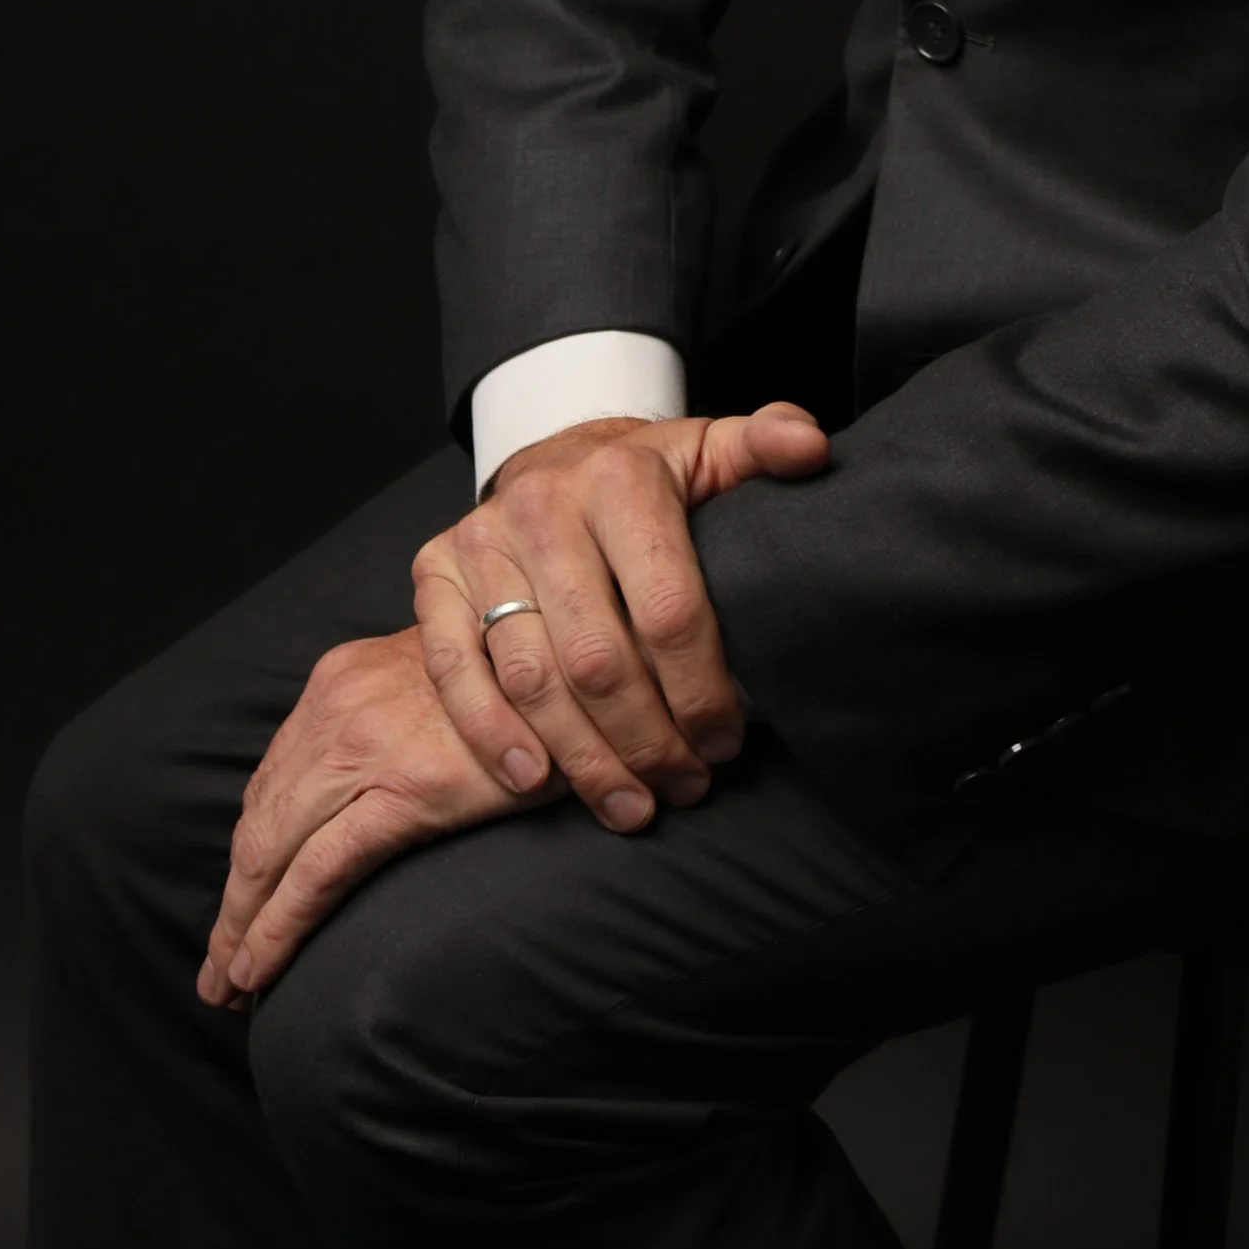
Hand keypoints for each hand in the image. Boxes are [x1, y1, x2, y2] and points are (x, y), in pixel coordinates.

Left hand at [197, 625, 550, 1008]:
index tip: (239, 905)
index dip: (249, 852)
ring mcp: (366, 745)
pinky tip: (261, 968)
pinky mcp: (404, 790)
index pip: (273, 781)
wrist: (585, 660)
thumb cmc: (524, 682)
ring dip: (243, 927)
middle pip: (259, 822)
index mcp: (343, 678)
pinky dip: (278, 926)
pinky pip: (317, 871)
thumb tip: (369, 789)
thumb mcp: (440, 682)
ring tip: (233, 986)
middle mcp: (338, 705)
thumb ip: (393, 720)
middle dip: (234, 904)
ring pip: (271, 852)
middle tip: (219, 972)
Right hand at [412, 402, 829, 837]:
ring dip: (583, 759)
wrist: (557, 459)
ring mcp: (482, 540)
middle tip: (686, 785)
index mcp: (622, 476)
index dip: (703, 690)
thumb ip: (770, 444)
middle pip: (598, 658)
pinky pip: (454, 671)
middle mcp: (544, 505)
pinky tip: (536, 780)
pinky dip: (492, 735)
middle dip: (649, 740)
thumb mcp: (713, 451)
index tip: (728, 740)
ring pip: (531, 677)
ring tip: (632, 804)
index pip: (670, 608)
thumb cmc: (649, 478)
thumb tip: (813, 451)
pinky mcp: (434, 572)